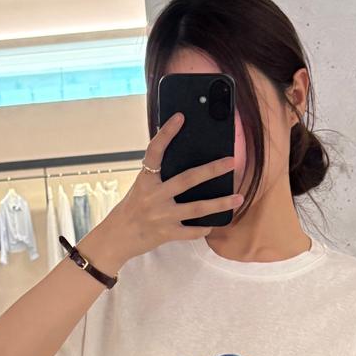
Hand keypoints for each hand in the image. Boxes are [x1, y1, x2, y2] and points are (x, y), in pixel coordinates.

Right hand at [81, 113, 241, 274]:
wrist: (116, 238)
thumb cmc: (131, 209)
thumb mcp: (141, 188)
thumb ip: (159, 178)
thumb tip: (186, 164)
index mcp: (145, 180)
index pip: (155, 152)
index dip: (167, 133)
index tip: (180, 117)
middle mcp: (153, 196)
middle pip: (187, 179)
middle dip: (212, 170)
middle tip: (232, 161)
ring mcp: (161, 216)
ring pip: (197, 208)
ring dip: (220, 203)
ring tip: (239, 197)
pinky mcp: (166, 234)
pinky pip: (191, 231)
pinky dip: (203, 227)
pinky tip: (213, 223)